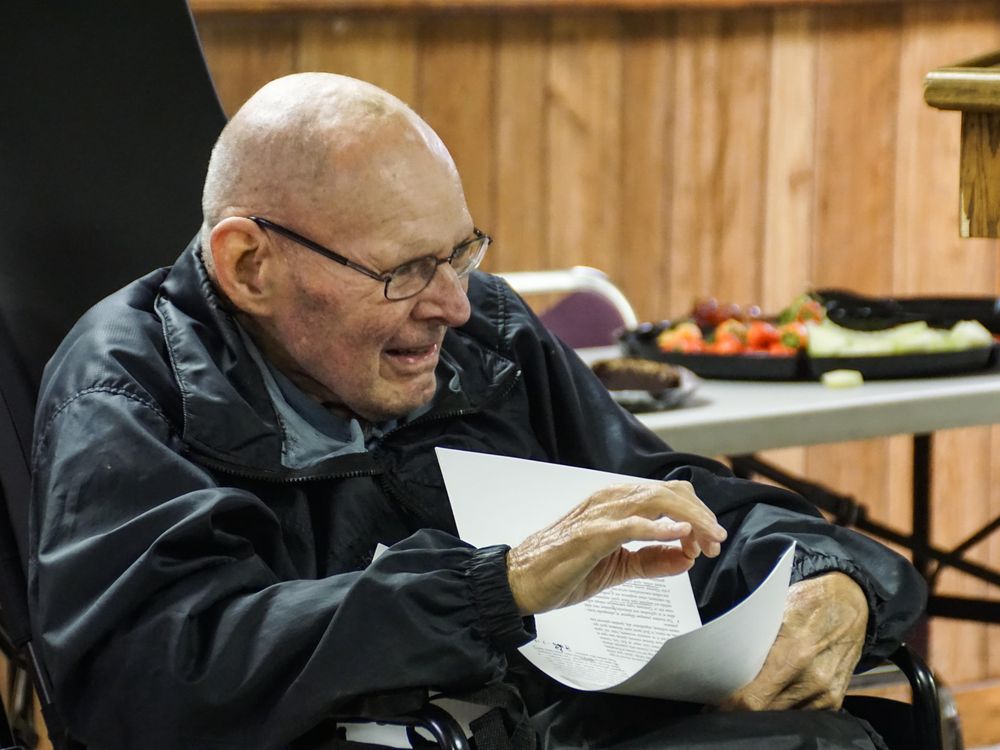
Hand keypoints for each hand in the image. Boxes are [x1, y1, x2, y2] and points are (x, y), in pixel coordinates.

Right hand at [506, 481, 726, 615]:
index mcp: (615, 503)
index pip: (667, 494)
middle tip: (716, 542)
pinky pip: (630, 525)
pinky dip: (657, 527)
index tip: (708, 542)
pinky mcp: (589, 535)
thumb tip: (687, 557)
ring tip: (706, 540)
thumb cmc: (563, 569)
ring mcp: (599, 515)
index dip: (696, 514)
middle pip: (668, 493)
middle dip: (700, 516)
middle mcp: (609, 500)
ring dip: (688, 520)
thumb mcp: (617, 567)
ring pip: (655, 502)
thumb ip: (651, 560)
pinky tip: (677, 535)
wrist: (519, 581)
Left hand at [720, 571, 868, 710]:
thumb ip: (754, 642)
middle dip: (740, 710)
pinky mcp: (834, 700)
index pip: (753, 699)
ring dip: (761, 712)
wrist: (852, 603)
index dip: (728, 706)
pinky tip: (771, 698)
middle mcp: (813, 679)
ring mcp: (826, 694)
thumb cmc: (809, 602)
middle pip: (765, 712)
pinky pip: (801, 715)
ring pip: (782, 717)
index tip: (712, 703)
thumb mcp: (775, 612)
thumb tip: (721, 663)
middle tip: (721, 702)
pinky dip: (783, 710)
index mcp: (794, 653)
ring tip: (743, 700)